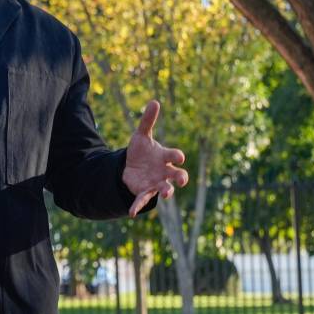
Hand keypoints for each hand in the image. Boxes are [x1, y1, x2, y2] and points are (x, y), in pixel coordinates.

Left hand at [122, 100, 188, 216]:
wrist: (132, 166)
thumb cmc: (142, 151)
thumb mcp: (141, 135)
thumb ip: (147, 121)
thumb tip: (154, 101)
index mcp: (165, 157)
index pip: (174, 156)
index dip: (177, 156)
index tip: (179, 157)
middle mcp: (164, 172)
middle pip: (177, 175)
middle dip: (181, 177)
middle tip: (182, 179)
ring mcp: (156, 183)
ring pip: (165, 189)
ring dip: (166, 192)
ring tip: (166, 194)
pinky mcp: (144, 192)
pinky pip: (142, 200)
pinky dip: (137, 206)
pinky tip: (131, 213)